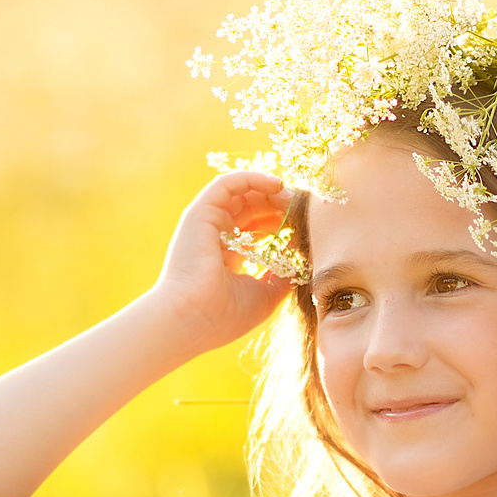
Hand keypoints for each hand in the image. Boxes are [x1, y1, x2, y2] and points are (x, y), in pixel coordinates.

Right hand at [147, 171, 291, 350]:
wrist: (192, 318)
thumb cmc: (225, 315)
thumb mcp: (266, 295)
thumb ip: (283, 276)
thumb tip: (301, 258)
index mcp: (228, 256)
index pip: (258, 229)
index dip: (282, 223)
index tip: (305, 226)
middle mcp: (216, 237)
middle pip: (253, 209)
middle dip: (280, 206)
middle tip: (303, 210)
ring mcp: (207, 223)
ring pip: (242, 193)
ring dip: (271, 192)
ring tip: (294, 199)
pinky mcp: (201, 212)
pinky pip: (228, 183)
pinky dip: (253, 178)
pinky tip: (277, 185)